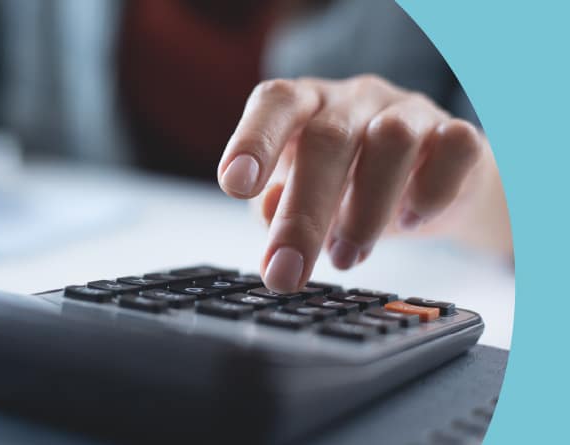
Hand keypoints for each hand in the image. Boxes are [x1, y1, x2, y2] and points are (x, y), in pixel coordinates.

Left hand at [218, 75, 485, 292]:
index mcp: (305, 104)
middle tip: (286, 272)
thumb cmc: (344, 185)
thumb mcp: (297, 195)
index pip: (275, 103)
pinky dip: (432, 190)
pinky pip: (455, 146)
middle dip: (304, 213)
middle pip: (328, 138)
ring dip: (365, 210)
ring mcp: (408, 110)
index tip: (235, 186)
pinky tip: (411, 220)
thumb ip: (274, 204)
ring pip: (392, 140)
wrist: (427, 179)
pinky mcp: (458, 134)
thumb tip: (269, 208)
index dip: (253, 140)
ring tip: (347, 258)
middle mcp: (353, 99)